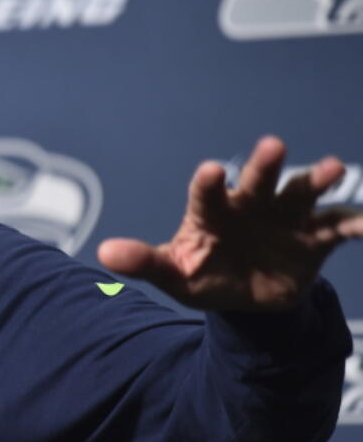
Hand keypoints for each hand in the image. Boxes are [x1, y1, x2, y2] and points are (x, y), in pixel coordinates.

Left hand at [97, 136, 362, 310]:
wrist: (245, 295)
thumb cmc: (203, 274)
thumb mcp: (173, 273)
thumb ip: (143, 261)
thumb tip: (104, 252)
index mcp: (213, 212)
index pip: (208, 195)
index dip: (209, 184)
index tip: (210, 171)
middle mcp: (251, 206)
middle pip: (258, 181)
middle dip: (266, 165)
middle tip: (273, 146)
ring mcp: (286, 219)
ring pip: (302, 194)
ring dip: (316, 181)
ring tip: (332, 168)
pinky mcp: (316, 239)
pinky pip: (340, 228)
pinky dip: (357, 224)